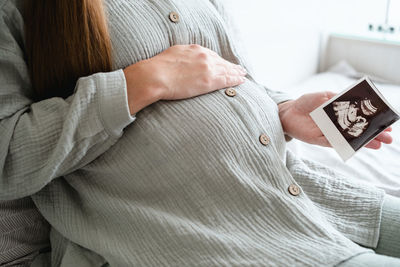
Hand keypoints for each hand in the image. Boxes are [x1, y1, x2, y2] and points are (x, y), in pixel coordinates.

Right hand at [123, 44, 246, 113]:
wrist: (156, 76)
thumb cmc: (159, 67)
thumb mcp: (173, 54)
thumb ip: (184, 56)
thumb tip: (185, 60)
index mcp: (195, 50)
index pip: (212, 56)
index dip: (220, 60)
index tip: (225, 63)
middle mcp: (204, 57)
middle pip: (222, 62)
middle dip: (231, 66)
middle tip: (240, 69)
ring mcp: (208, 69)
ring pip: (227, 70)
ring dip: (236, 73)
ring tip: (242, 75)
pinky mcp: (208, 81)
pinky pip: (226, 80)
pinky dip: (235, 80)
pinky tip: (241, 81)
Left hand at [278, 92, 392, 148]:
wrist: (287, 111)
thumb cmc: (305, 102)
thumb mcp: (324, 95)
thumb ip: (338, 97)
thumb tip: (355, 97)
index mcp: (340, 114)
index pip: (361, 119)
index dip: (374, 122)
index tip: (388, 124)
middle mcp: (337, 125)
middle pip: (359, 131)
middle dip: (374, 134)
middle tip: (389, 138)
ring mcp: (329, 133)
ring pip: (350, 139)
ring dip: (364, 142)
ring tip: (379, 145)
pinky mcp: (319, 140)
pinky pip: (334, 143)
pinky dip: (346, 144)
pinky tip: (358, 145)